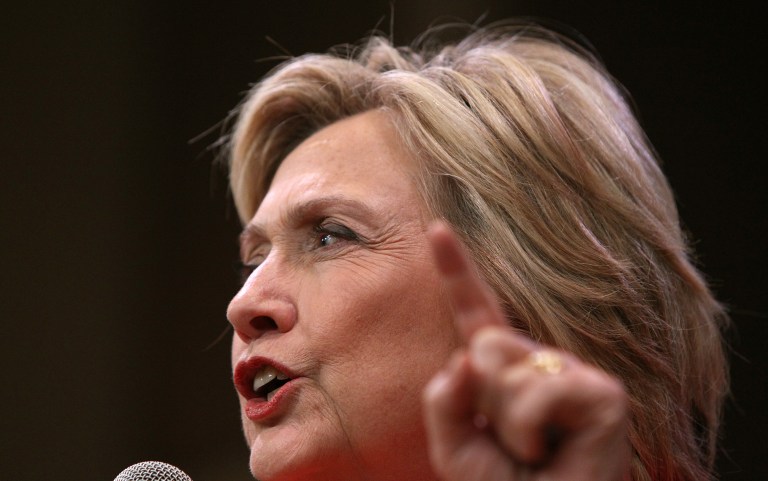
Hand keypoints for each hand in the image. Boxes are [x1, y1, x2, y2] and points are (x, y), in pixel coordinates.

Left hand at [423, 222, 629, 480]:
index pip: (476, 314)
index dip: (457, 271)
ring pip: (506, 367)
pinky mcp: (604, 393)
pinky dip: (528, 431)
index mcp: (505, 373)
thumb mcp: (455, 449)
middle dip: (482, 399)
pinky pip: (536, 392)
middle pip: (484, 344)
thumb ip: (443, 401)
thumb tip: (463, 358)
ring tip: (536, 453)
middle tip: (513, 444)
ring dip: (506, 424)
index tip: (436, 226)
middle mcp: (543, 364)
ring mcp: (576, 374)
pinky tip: (555, 451)